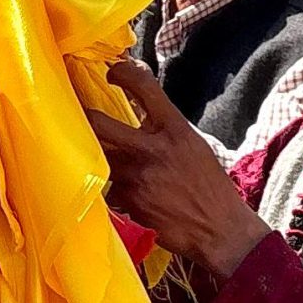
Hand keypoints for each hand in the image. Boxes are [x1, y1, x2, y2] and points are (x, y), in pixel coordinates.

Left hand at [85, 59, 271, 283]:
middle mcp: (152, 149)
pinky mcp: (127, 202)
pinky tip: (132, 195)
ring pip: (99, 157)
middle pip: (98, 123)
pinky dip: (115, 189)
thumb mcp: (194, 145)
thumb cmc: (209, 186)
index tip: (113, 72)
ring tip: (114, 162)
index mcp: (175, 129)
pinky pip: (108, 188)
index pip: (143, 86)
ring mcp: (136, 177)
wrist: (219, 230)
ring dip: (101, 157)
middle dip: (86, 118)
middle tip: (83, 116)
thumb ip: (166, 128)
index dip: (122, 71)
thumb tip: (141, 114)